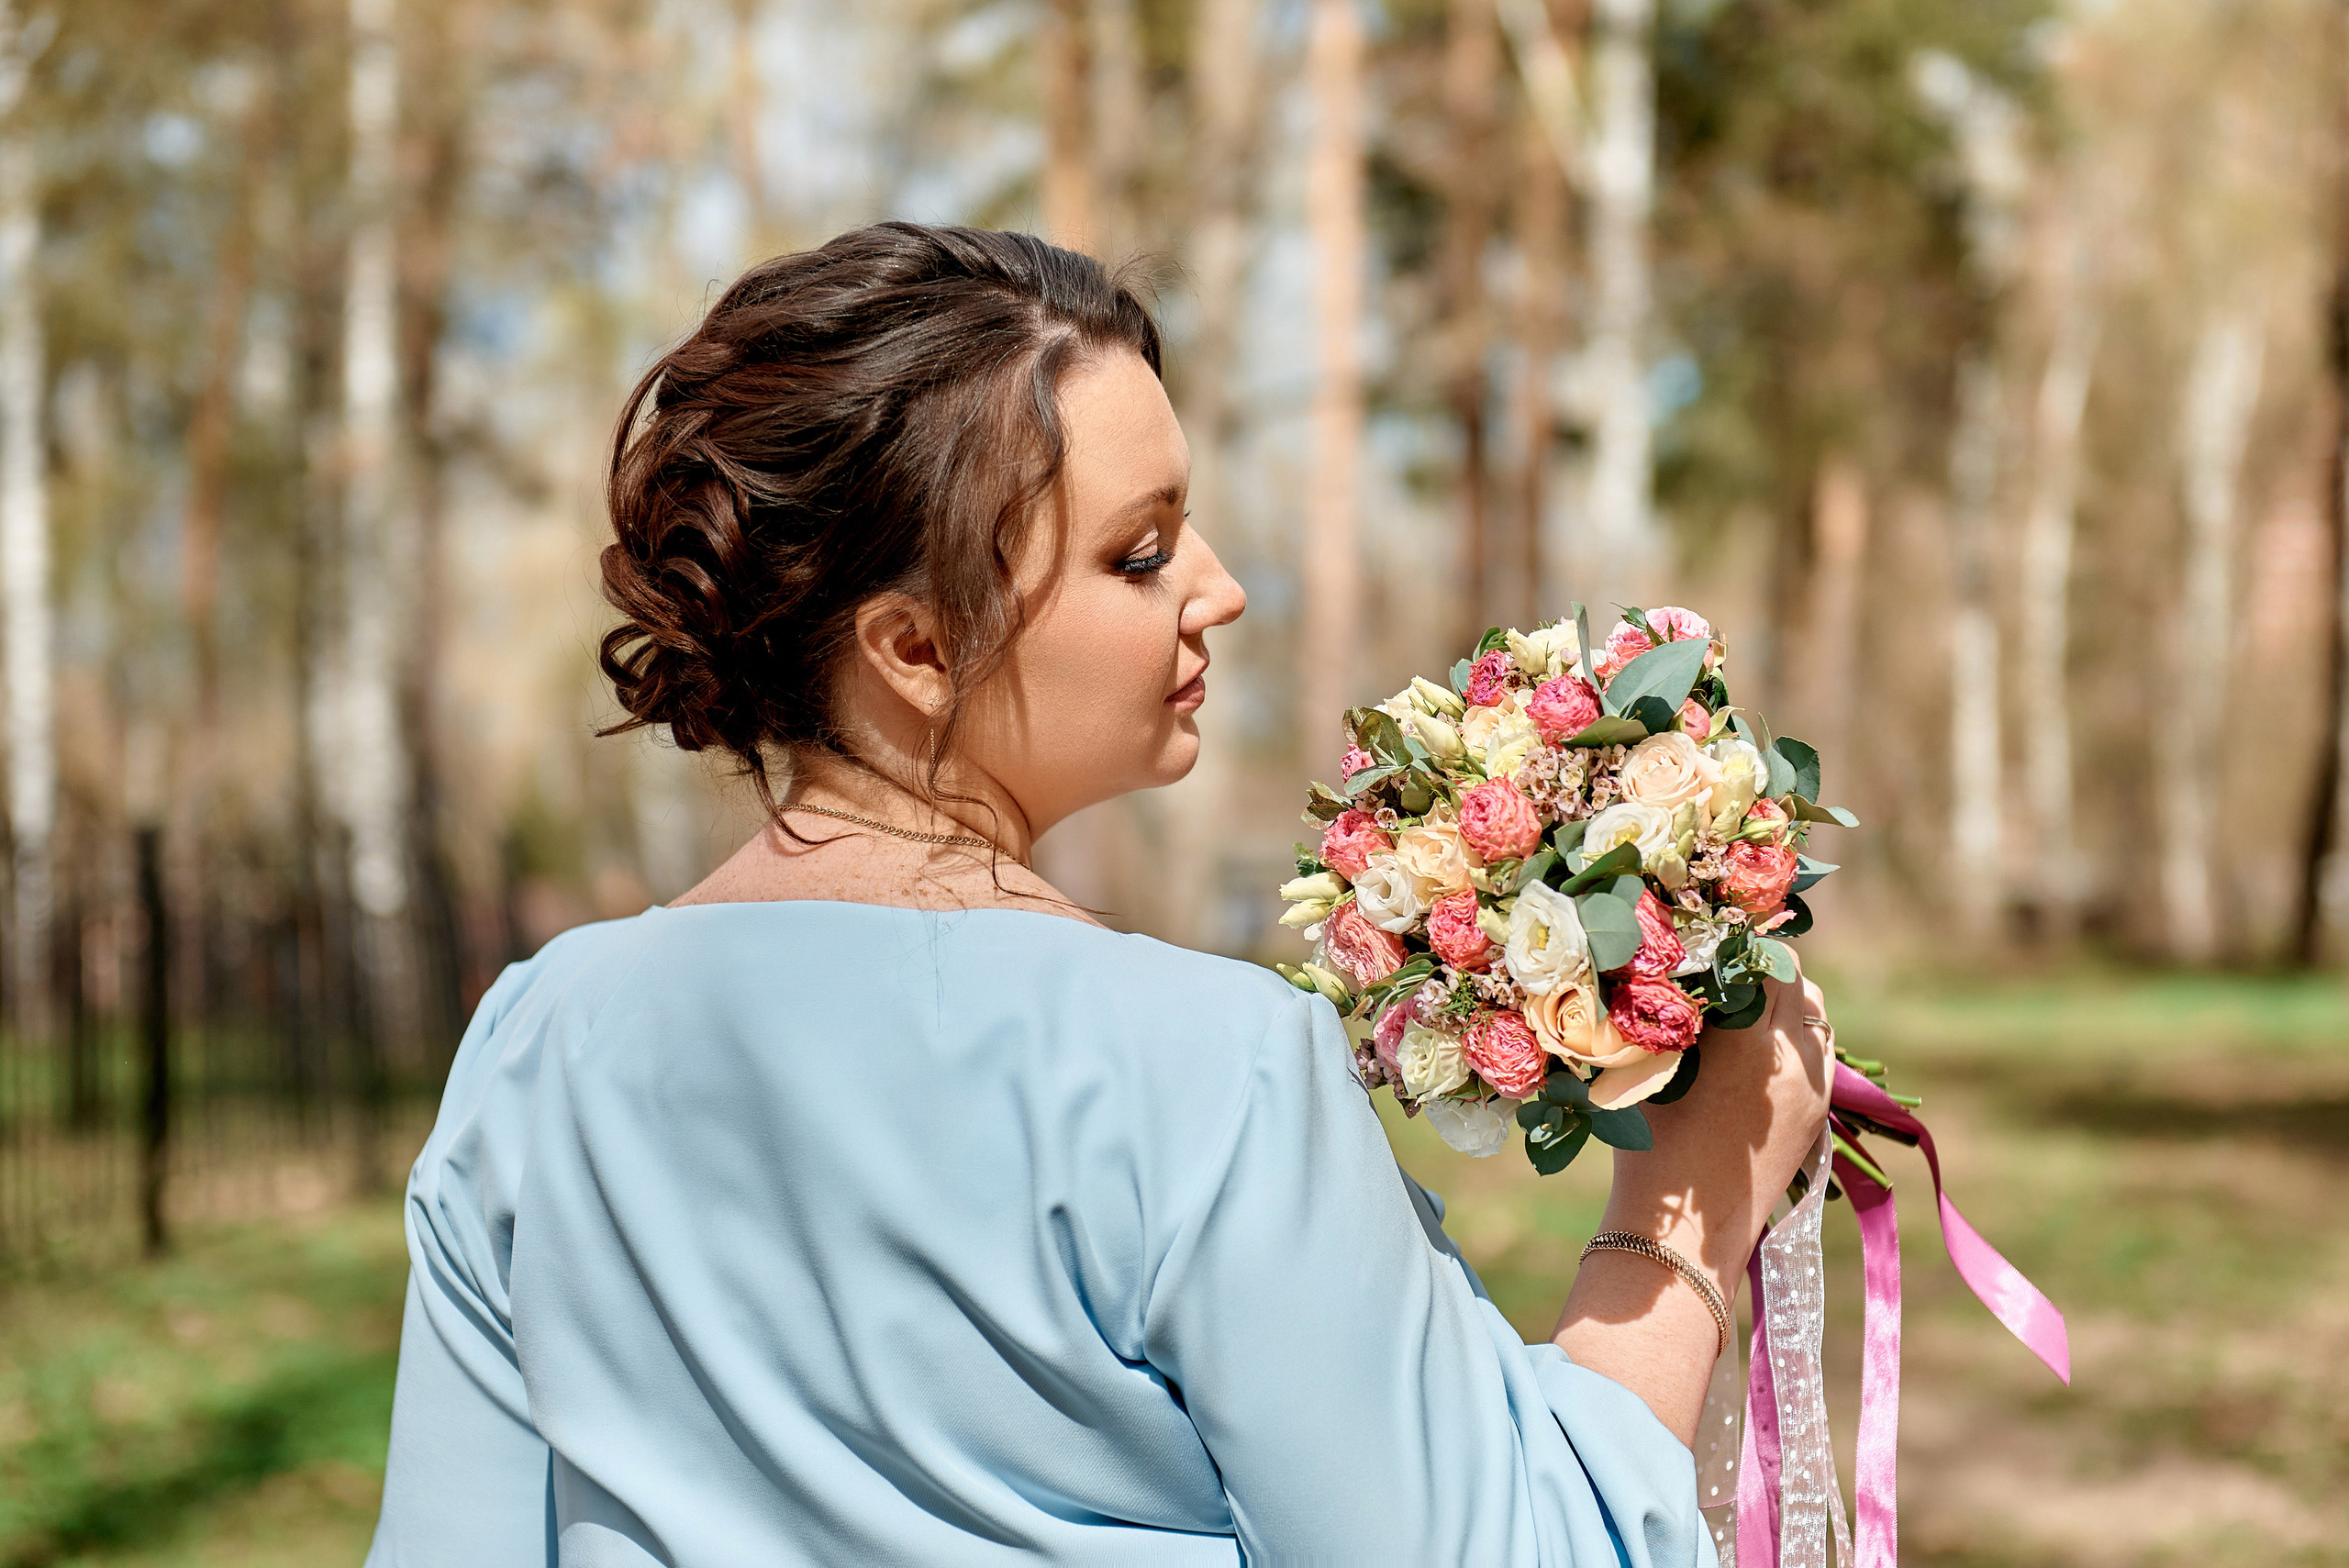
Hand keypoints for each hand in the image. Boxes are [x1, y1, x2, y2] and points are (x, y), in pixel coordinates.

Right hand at [1549, 969, 1832, 1445]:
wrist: (1682, 1242)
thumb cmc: (1648, 1151)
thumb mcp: (1650, 1069)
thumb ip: (1675, 1014)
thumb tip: (1682, 963)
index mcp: (1751, 1044)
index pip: (1761, 962)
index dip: (1733, 943)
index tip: (1705, 935)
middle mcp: (1795, 1062)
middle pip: (1797, 983)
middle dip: (1762, 970)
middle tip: (1721, 966)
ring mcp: (1814, 1092)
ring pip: (1816, 1017)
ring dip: (1784, 1002)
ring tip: (1739, 1006)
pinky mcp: (1817, 1118)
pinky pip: (1819, 1053)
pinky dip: (1793, 1037)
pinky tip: (1753, 1047)